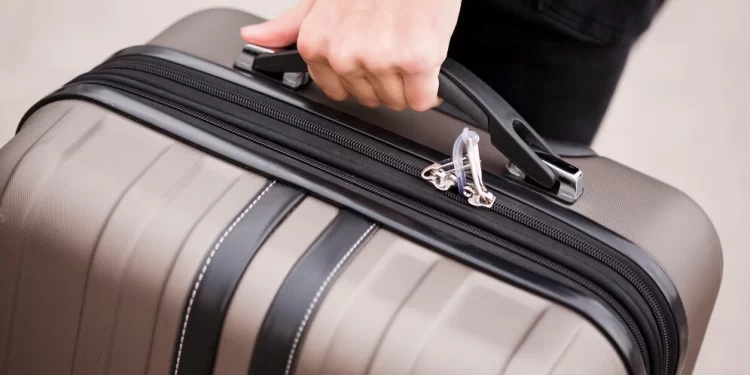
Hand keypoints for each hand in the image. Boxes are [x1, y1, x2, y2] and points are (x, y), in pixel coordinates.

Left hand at [240, 0, 461, 111]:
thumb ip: (292, 25)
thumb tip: (256, 38)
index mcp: (317, 43)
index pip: (338, 92)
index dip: (361, 78)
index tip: (371, 58)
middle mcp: (344, 55)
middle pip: (370, 99)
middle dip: (384, 80)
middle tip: (393, 45)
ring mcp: (379, 60)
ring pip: (396, 102)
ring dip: (407, 84)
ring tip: (409, 45)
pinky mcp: (415, 61)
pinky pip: (422, 100)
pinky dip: (429, 89)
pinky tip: (428, 63)